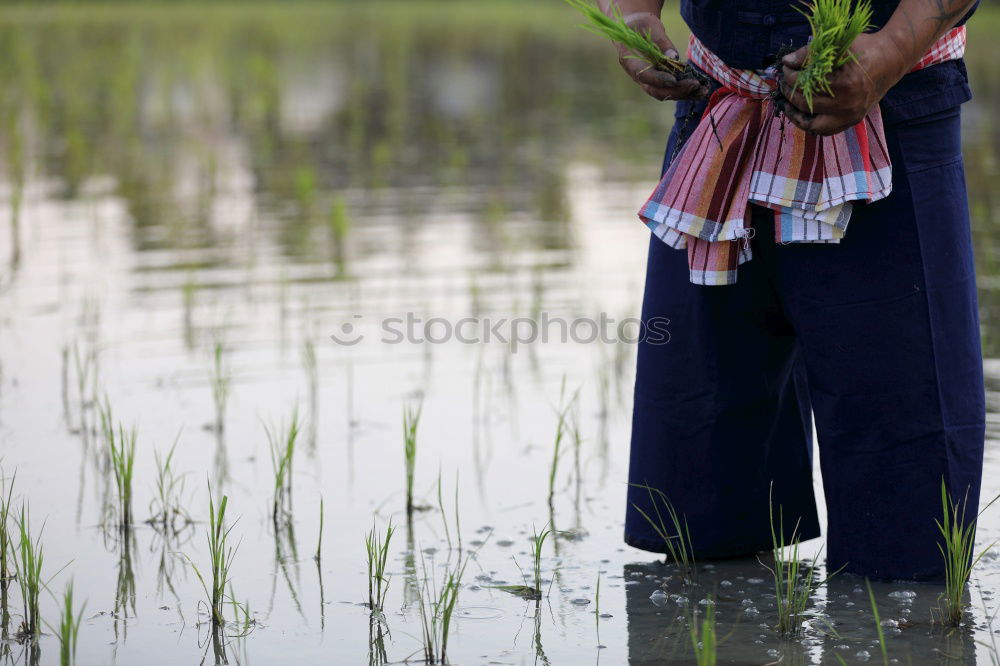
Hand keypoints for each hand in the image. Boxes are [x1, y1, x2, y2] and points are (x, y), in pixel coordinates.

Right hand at [616, 12, 706, 100]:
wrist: (635, 30)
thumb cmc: (640, 26)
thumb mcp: (650, 27)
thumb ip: (661, 42)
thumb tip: (674, 57)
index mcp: (631, 62)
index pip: (644, 76)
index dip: (659, 80)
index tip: (674, 80)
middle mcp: (639, 76)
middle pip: (656, 90)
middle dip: (676, 90)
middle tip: (694, 85)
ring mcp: (649, 81)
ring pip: (665, 93)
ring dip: (685, 94)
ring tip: (703, 91)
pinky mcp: (659, 81)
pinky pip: (672, 90)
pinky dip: (686, 91)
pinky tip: (700, 90)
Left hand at [779, 32, 908, 134]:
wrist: (892, 58)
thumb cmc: (865, 48)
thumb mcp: (838, 44)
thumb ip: (809, 53)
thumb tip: (786, 62)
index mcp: (845, 85)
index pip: (805, 86)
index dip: (790, 77)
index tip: (785, 69)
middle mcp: (848, 106)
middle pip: (806, 106)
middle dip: (790, 94)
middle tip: (783, 83)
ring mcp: (851, 116)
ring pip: (813, 126)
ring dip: (796, 116)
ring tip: (787, 103)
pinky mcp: (852, 121)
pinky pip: (825, 131)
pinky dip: (811, 123)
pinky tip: (802, 112)